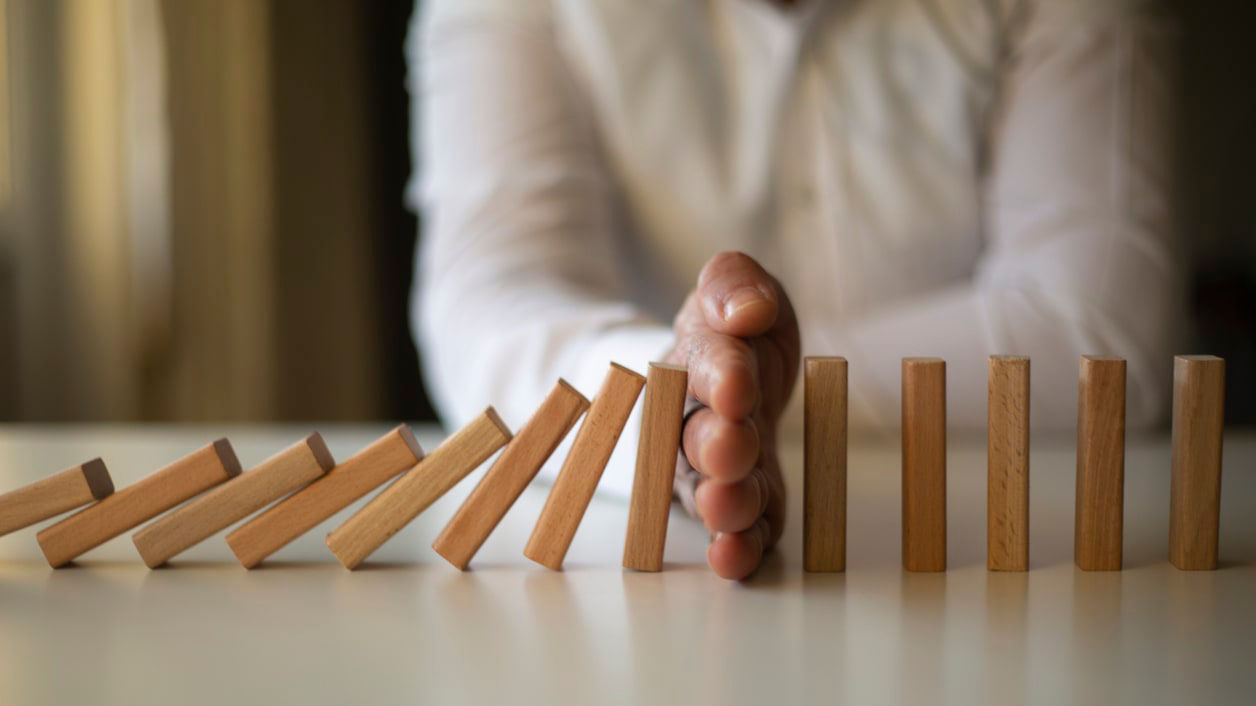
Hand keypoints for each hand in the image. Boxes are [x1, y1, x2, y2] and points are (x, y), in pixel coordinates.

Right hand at [666, 252, 799, 578]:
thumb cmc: (734, 330)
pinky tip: (737, 560)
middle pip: (698, 434)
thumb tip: (749, 309)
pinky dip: (739, 546)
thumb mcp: (735, 287)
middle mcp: (695, 418)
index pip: (706, 362)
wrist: (731, 370)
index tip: (738, 384)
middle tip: (730, 451)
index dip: (721, 373)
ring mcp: (714, 467)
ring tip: (727, 512)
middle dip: (715, 444)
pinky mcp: (745, 501)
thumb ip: (733, 284)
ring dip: (722, 501)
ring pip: (711, 488)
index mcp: (697, 358)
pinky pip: (742, 527)